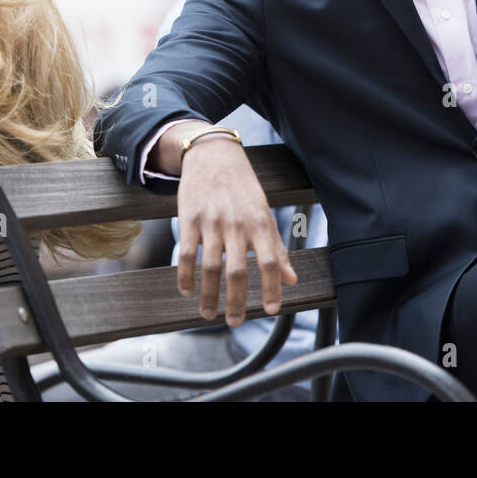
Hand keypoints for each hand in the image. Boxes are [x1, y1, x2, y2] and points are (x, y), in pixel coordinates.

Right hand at [167, 127, 297, 326]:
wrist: (213, 155)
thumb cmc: (243, 188)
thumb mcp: (264, 213)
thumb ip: (277, 247)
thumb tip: (291, 279)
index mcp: (260, 222)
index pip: (270, 261)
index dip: (271, 287)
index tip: (271, 310)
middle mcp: (237, 224)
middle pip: (238, 271)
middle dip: (236, 301)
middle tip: (235, 322)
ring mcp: (211, 222)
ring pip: (210, 267)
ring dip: (209, 295)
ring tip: (209, 314)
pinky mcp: (189, 219)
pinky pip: (185, 253)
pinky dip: (185, 276)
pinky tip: (187, 291)